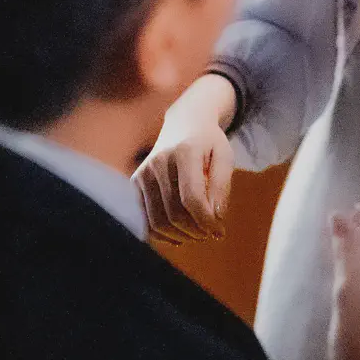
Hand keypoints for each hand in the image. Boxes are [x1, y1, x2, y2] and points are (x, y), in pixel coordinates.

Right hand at [134, 75, 234, 243]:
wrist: (184, 124)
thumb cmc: (208, 143)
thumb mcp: (224, 157)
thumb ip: (221, 186)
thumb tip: (216, 217)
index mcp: (184, 152)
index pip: (192, 198)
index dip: (206, 221)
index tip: (219, 231)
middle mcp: (159, 162)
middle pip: (175, 213)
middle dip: (196, 231)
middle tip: (211, 234)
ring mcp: (143, 173)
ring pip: (158, 221)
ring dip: (180, 236)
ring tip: (197, 234)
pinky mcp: (135, 183)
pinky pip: (145, 220)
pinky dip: (163, 235)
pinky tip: (179, 235)